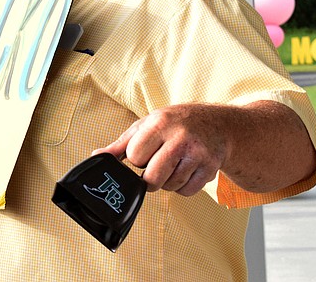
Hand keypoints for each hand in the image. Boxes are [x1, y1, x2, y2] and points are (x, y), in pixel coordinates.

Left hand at [94, 104, 227, 196]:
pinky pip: (186, 192)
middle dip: (148, 178)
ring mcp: (197, 155)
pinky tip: (185, 170)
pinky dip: (182, 186)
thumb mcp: (148, 124)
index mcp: (160, 123)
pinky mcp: (210, 170)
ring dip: (166, 181)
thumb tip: (97, 156)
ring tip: (172, 164)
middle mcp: (180, 138)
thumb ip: (122, 143)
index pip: (135, 156)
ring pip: (169, 186)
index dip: (136, 159)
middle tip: (154, 165)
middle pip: (152, 178)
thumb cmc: (177, 123)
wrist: (218, 124)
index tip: (143, 153)